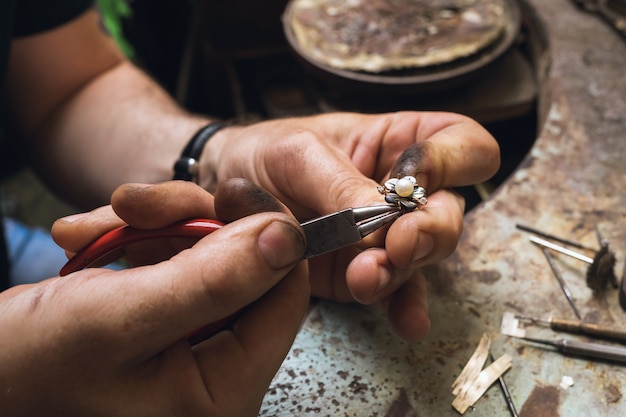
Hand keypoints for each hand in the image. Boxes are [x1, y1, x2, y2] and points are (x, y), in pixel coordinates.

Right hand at [1, 181, 308, 416]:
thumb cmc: (21, 371)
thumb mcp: (116, 320)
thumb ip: (211, 281)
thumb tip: (289, 239)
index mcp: (220, 393)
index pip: (283, 299)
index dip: (265, 237)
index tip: (229, 195)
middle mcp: (215, 376)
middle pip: (247, 272)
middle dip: (196, 224)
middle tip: (142, 205)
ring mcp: (190, 351)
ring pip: (210, 259)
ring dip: (160, 225)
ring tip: (105, 223)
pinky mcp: (165, 327)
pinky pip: (176, 264)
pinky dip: (139, 239)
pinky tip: (99, 238)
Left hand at [202, 111, 499, 340]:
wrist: (228, 191)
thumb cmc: (267, 154)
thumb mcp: (297, 153)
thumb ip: (341, 184)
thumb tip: (382, 228)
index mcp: (400, 142)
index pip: (464, 145)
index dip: (452, 163)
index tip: (411, 179)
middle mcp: (405, 191)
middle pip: (451, 211)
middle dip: (431, 230)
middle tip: (398, 243)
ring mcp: (388, 235)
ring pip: (424, 257)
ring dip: (401, 271)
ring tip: (363, 277)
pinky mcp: (366, 270)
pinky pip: (397, 292)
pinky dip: (402, 307)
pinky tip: (405, 322)